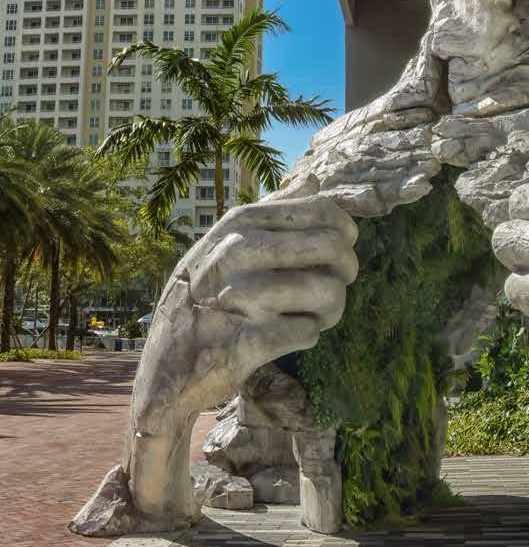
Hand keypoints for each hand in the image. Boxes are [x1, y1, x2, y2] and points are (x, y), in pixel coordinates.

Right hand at [127, 193, 357, 524]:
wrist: (164, 368)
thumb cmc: (205, 296)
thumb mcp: (225, 242)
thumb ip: (272, 210)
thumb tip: (312, 178)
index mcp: (240, 222)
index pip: (322, 210)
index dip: (345, 232)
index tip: (341, 249)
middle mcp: (238, 252)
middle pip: (334, 248)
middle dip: (346, 271)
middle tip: (334, 285)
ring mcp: (241, 297)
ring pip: (330, 292)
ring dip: (331, 309)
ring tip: (314, 315)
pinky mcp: (247, 342)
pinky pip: (309, 332)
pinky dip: (306, 336)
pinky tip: (287, 336)